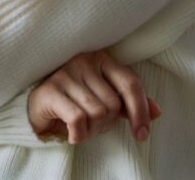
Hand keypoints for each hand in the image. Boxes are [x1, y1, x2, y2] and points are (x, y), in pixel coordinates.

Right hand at [26, 49, 161, 144]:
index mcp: (102, 59)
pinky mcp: (50, 90)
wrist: (37, 109)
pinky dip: (78, 134)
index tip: (142, 134)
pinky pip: (78, 119)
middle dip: (106, 124)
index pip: (130, 83)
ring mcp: (66, 73)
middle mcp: (84, 61)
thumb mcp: (105, 101)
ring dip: (91, 130)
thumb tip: (157, 112)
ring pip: (97, 113)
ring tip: (81, 129)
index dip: (140, 111)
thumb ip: (128, 104)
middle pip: (113, 104)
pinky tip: (72, 134)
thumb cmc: (75, 103)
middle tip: (93, 126)